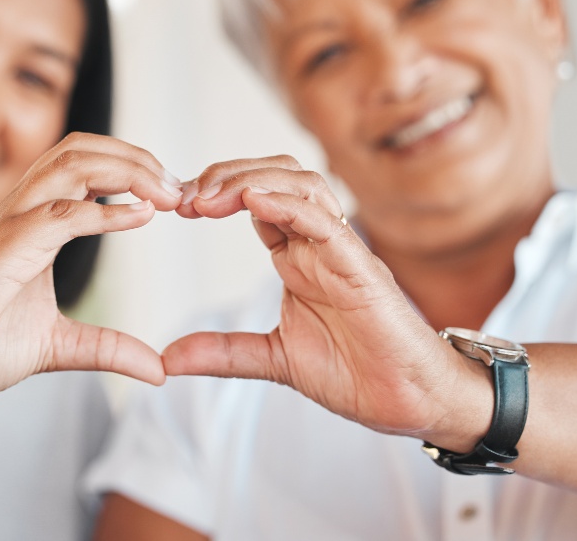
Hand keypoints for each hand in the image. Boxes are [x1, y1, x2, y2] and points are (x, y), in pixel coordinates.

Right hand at [0, 132, 183, 408]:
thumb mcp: (59, 347)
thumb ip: (107, 348)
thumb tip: (158, 368)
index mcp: (30, 225)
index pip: (82, 167)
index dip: (131, 170)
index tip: (172, 195)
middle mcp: (18, 214)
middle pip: (79, 150)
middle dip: (135, 158)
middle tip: (177, 187)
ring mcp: (7, 228)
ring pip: (68, 166)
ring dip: (125, 171)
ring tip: (165, 194)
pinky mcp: (1, 252)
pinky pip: (57, 215)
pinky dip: (104, 211)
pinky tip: (139, 216)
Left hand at [164, 156, 491, 448]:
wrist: (407, 401)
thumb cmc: (355, 372)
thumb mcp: (272, 359)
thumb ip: (223, 352)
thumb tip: (169, 358)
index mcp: (297, 257)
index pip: (254, 200)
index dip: (215, 194)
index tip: (176, 206)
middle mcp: (318, 244)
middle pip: (275, 177)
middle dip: (228, 175)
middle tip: (186, 196)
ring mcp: (341, 251)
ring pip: (301, 185)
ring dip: (252, 180)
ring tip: (210, 196)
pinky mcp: (361, 268)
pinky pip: (326, 222)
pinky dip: (290, 205)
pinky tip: (254, 201)